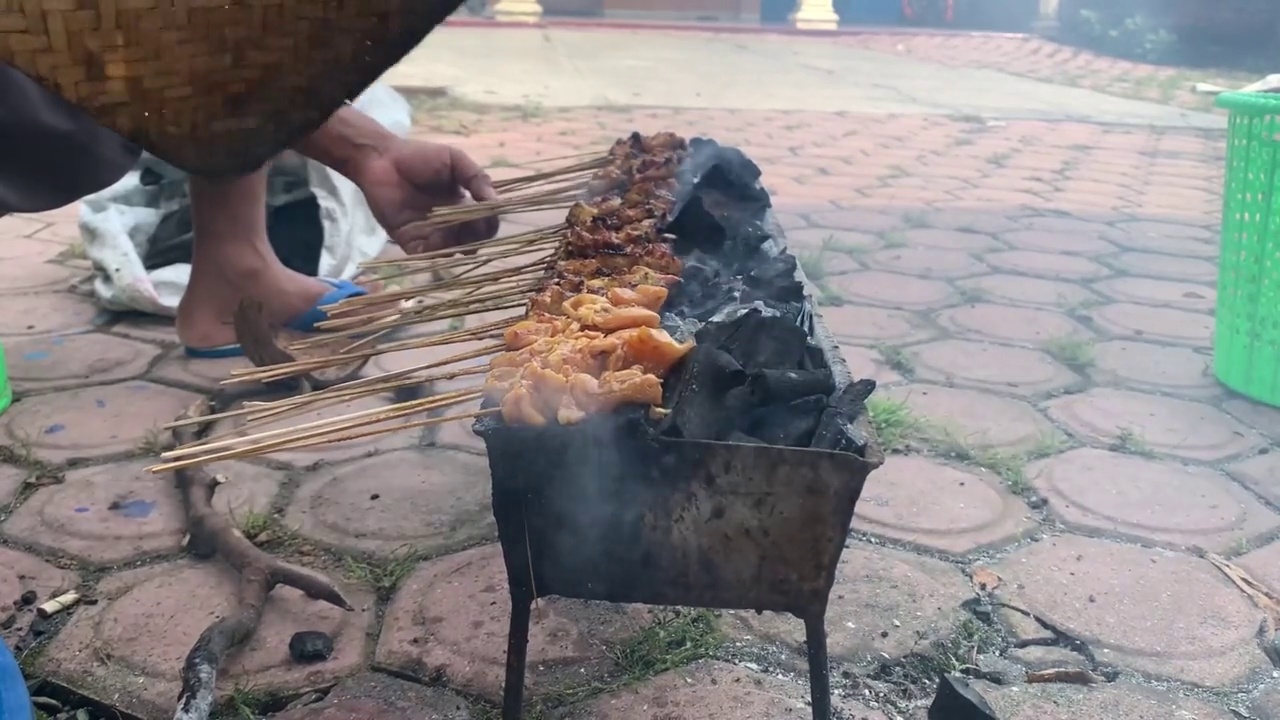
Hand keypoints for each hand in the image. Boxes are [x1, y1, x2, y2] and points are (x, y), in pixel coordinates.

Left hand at [351, 138, 498, 254]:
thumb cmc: (418, 156)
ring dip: (457, 244)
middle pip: (471, 241)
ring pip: (452, 250)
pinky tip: (435, 239)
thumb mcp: (455, 160)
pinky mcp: (410, 240)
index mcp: (462, 206)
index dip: (490, 223)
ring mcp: (430, 234)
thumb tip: (496, 203)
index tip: (489, 216)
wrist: (381, 159)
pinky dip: (434, 252)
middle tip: (472, 226)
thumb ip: (476, 178)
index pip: (484, 223)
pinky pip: (426, 255)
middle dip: (476, 237)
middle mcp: (449, 224)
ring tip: (453, 230)